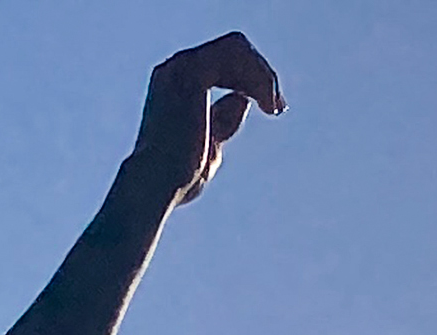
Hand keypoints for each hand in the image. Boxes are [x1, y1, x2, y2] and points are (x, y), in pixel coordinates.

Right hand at [137, 31, 284, 204]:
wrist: (157, 184)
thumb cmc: (178, 177)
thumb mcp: (209, 144)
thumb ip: (223, 120)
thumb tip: (241, 99)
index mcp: (178, 82)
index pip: (225, 62)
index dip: (255, 80)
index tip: (276, 109)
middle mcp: (176, 68)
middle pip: (234, 48)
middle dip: (263, 73)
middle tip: (278, 107)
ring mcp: (181, 67)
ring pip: (237, 48)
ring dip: (263, 74)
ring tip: (274, 106)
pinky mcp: (192, 73)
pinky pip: (235, 55)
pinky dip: (257, 76)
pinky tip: (266, 102)